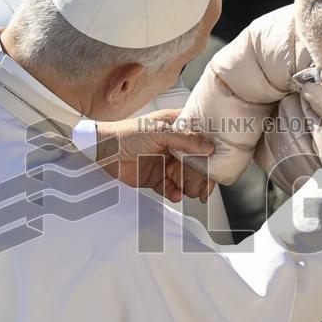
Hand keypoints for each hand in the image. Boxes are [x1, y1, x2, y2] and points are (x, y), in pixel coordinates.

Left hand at [94, 109, 216, 202]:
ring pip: (186, 177)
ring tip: (192, 192)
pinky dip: (175, 193)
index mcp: (176, 127)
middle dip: (203, 176)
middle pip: (196, 161)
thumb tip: (208, 146)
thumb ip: (184, 139)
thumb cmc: (126, 134)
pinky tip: (175, 194)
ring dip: (190, 186)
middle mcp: (173, 144)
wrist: (102, 153)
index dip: (212, 149)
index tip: (220, 162)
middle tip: (206, 187)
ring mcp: (165, 161)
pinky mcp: (156, 178)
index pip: (201, 137)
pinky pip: (172, 188)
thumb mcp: (158, 132)